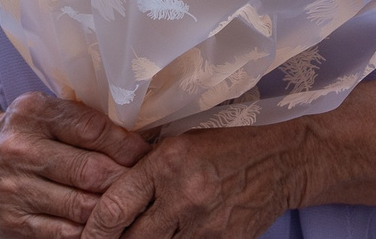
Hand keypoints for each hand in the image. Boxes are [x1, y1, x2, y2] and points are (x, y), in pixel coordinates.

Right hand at [0, 93, 148, 238]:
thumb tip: (141, 138)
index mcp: (33, 114)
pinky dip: (90, 231)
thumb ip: (85, 121)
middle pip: (89, 171)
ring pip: (80, 206)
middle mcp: (19, 151)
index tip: (149, 153)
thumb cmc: (22, 136)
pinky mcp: (12, 223)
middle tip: (149, 182)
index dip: (127, 144)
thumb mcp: (46, 114)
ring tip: (133, 204)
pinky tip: (106, 225)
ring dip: (112, 208)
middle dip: (125, 179)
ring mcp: (13, 190)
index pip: (92, 129)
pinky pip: (63, 233)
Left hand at [80, 121, 299, 238]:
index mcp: (168, 163)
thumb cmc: (226, 150)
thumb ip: (143, 172)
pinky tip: (175, 237)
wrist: (283, 162)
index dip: (92, 232)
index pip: (115, 208)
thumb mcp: (180, 146)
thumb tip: (102, 201)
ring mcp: (206, 225)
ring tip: (151, 235)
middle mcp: (184, 195)